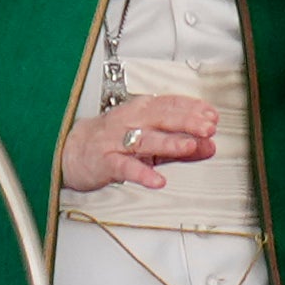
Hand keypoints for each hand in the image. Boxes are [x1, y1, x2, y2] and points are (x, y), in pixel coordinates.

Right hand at [61, 95, 216, 192]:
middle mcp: (130, 122)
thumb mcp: (150, 141)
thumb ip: (180, 144)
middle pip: (161, 118)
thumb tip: (209, 145)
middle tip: (207, 128)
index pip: (170, 104)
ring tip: (189, 147)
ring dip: (169, 143)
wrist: (73, 151)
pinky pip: (125, 167)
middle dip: (186, 122)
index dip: (192, 108)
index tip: (212, 115)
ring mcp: (117, 141)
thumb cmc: (112, 141)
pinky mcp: (107, 161)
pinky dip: (142, 173)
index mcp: (141, 111)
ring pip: (146, 140)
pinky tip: (157, 180)